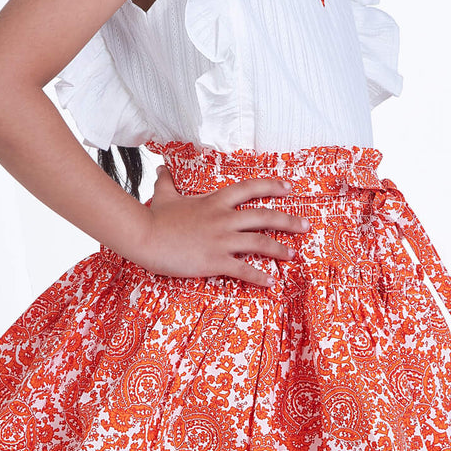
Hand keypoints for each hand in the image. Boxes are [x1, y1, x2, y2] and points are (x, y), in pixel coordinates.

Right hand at [127, 165, 311, 287]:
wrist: (144, 236)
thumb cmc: (154, 217)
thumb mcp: (164, 195)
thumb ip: (167, 182)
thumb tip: (161, 168)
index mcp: (215, 201)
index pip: (250, 188)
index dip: (272, 187)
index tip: (289, 188)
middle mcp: (223, 218)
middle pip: (265, 216)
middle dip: (289, 220)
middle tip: (306, 225)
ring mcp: (221, 240)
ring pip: (260, 243)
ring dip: (280, 249)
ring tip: (293, 255)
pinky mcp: (215, 261)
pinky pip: (243, 269)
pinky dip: (259, 276)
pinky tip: (270, 283)